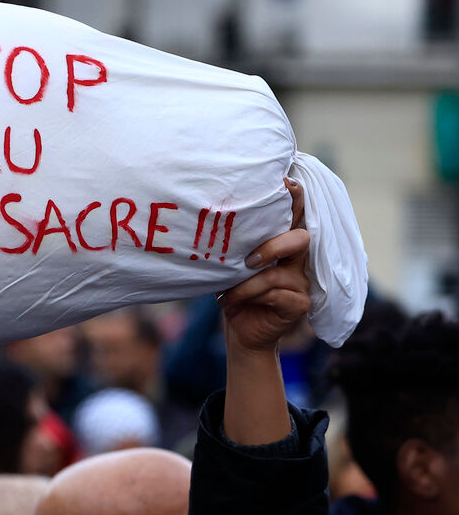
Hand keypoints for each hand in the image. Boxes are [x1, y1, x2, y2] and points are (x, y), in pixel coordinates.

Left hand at [218, 178, 309, 352]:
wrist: (240, 333)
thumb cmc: (235, 294)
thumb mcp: (230, 265)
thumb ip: (234, 245)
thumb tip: (212, 217)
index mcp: (281, 245)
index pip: (294, 215)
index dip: (295, 197)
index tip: (284, 181)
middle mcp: (296, 260)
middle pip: (300, 237)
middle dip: (274, 243)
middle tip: (248, 259)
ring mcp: (301, 282)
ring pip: (280, 270)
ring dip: (248, 280)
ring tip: (227, 290)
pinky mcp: (299, 303)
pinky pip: (275, 292)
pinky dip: (249, 295)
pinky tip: (232, 302)